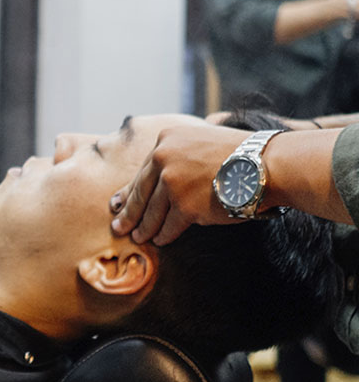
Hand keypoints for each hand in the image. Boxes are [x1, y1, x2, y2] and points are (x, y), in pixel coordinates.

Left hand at [110, 125, 249, 244]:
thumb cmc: (238, 154)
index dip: (128, 192)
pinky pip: (169, 226)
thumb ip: (176, 155)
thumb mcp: (199, 141)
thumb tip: (153, 179)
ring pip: (152, 213)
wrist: (265, 164)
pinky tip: (160, 240)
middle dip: (128, 214)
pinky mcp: (185, 206)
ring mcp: (173, 183)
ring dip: (144, 228)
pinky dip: (164, 235)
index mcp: (165, 140)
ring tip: (139, 237)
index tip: (116, 204)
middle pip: (141, 194)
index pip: (142, 172)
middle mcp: (164, 159)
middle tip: (118, 227)